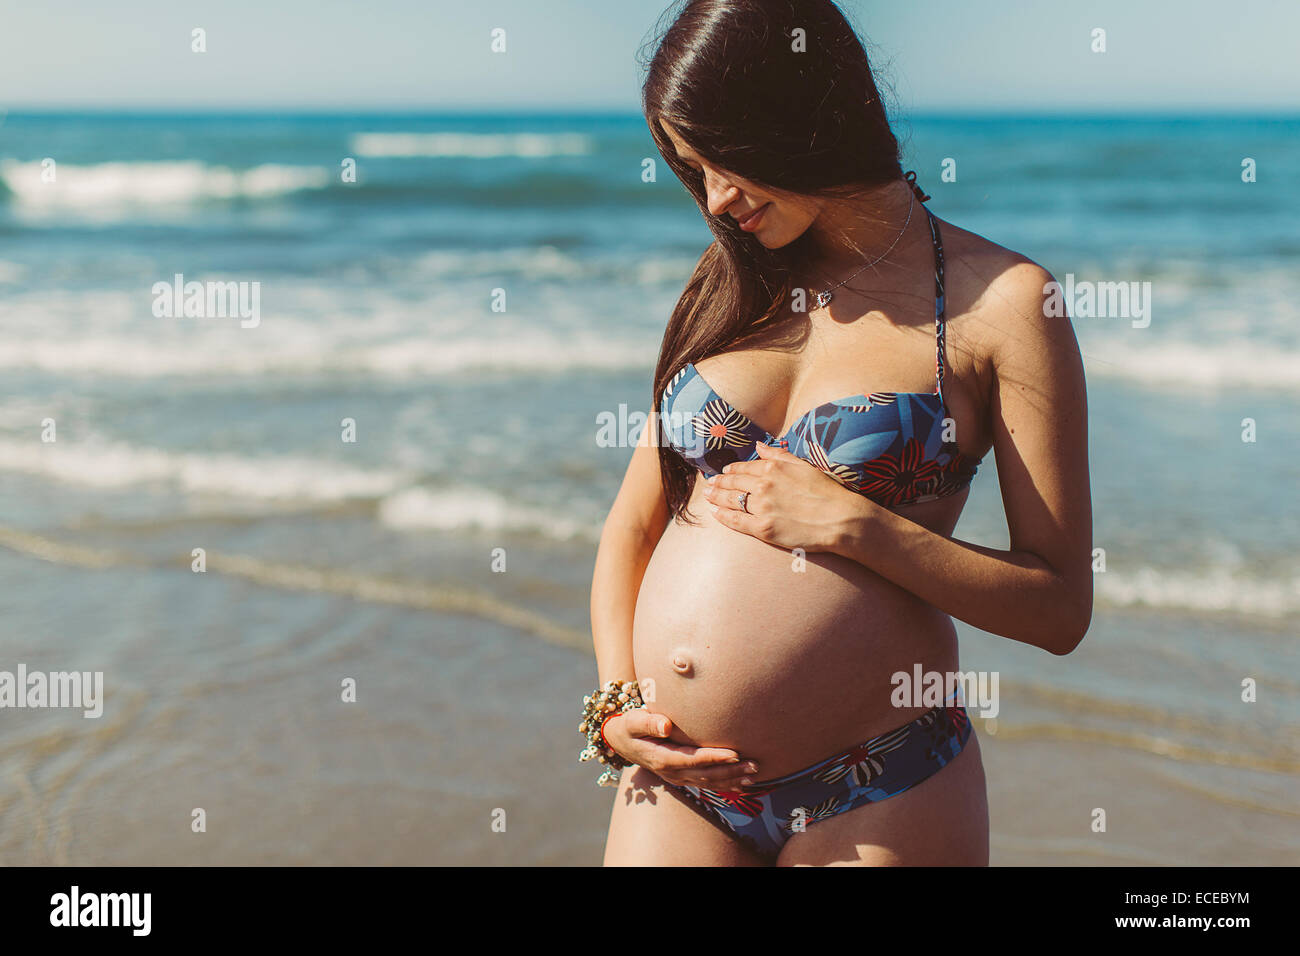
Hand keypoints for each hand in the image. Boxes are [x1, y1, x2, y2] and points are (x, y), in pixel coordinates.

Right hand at [602, 710, 758, 788]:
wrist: (620, 740)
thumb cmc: (628, 726)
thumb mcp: (632, 721)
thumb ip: (648, 721)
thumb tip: (666, 725)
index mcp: (662, 758)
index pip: (693, 759)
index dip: (714, 758)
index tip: (734, 753)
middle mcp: (672, 772)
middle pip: (706, 775)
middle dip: (731, 771)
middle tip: (755, 765)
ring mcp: (677, 777)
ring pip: (709, 782)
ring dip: (732, 779)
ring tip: (753, 775)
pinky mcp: (682, 777)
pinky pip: (706, 784)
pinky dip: (725, 785)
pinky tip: (742, 785)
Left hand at [702, 441, 864, 551]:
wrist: (841, 519)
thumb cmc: (827, 491)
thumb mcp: (803, 465)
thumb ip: (778, 454)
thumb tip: (759, 445)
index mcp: (773, 468)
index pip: (745, 467)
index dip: (732, 469)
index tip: (725, 471)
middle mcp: (764, 486)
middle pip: (733, 483)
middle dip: (719, 482)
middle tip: (710, 483)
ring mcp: (762, 508)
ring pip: (731, 501)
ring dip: (716, 497)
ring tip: (708, 495)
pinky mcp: (763, 529)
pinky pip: (736, 521)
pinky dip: (723, 516)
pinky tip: (716, 513)